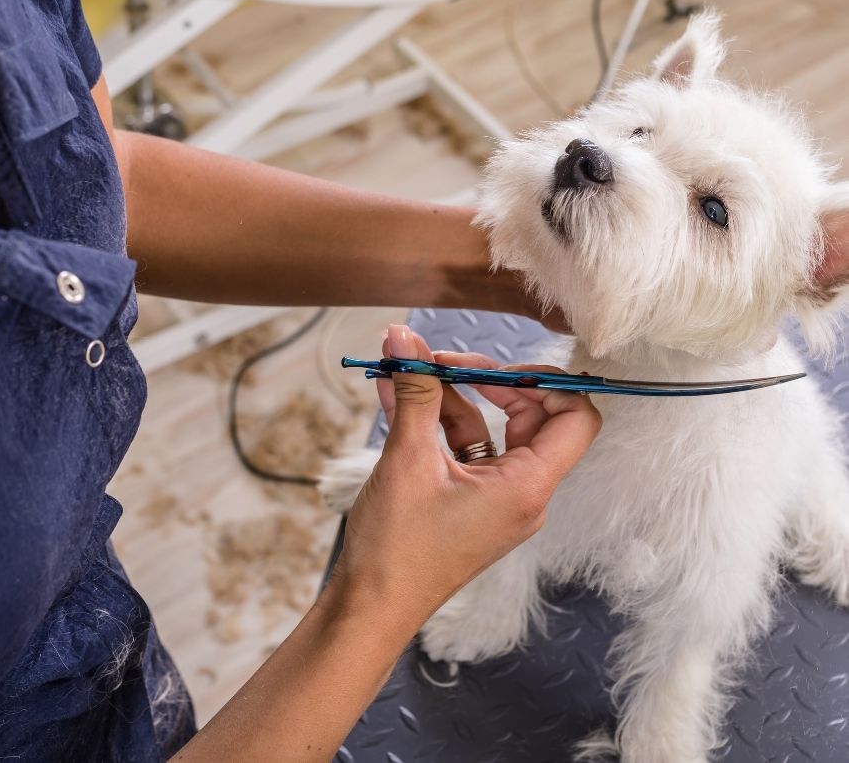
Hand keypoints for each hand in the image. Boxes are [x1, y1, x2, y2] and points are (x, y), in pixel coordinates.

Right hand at [329, 324, 600, 628]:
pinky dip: (435, 423)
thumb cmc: (398, 548)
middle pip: (530, 417)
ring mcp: (497, 500)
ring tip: (405, 372)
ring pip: (489, 430)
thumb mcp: (406, 459)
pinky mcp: (471, 504)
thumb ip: (415, 392)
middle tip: (440, 362)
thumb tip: (404, 338)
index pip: (575, 418)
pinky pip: (465, 451)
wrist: (371, 608)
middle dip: (485, 381)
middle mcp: (523, 493)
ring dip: (448, 398)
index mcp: (527, 485)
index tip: (496, 368)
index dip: (545, 382)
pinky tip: (397, 397)